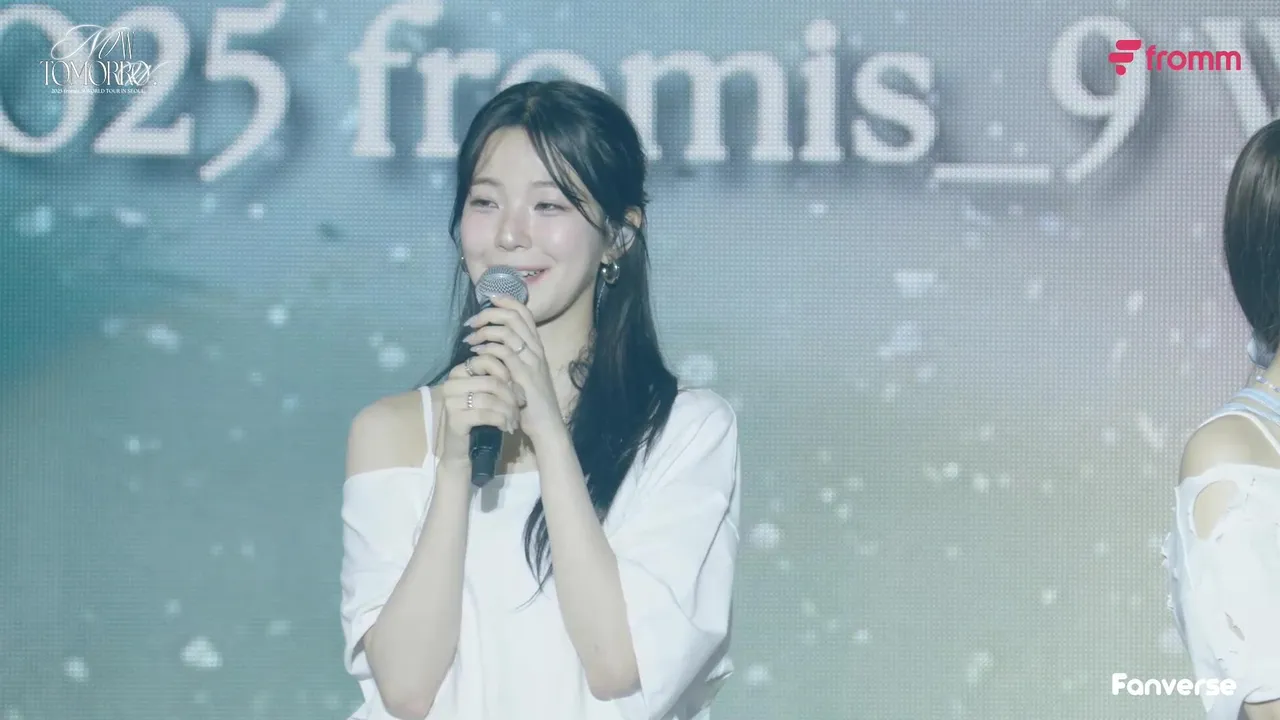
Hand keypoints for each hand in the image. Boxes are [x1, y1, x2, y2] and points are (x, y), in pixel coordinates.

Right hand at [435, 351, 522, 468]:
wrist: (464, 450)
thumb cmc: (480, 421)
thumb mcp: (490, 395)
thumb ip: (498, 380)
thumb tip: (517, 376)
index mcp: (459, 372)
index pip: (486, 360)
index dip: (507, 374)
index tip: (517, 390)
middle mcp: (452, 383)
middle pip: (491, 381)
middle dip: (511, 396)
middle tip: (519, 409)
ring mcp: (451, 401)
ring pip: (490, 398)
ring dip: (508, 411)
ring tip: (514, 420)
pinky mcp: (454, 419)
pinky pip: (485, 414)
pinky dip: (500, 420)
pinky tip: (506, 427)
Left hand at [463, 294, 564, 445]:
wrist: (546, 425)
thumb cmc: (531, 401)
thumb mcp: (523, 374)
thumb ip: (513, 358)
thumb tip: (493, 343)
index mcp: (536, 347)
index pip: (525, 313)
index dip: (507, 301)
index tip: (488, 299)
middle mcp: (536, 351)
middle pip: (514, 317)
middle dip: (489, 314)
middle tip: (472, 323)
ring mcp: (532, 363)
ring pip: (507, 333)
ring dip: (484, 332)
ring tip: (469, 340)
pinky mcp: (524, 377)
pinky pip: (503, 354)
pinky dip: (487, 350)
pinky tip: (476, 355)